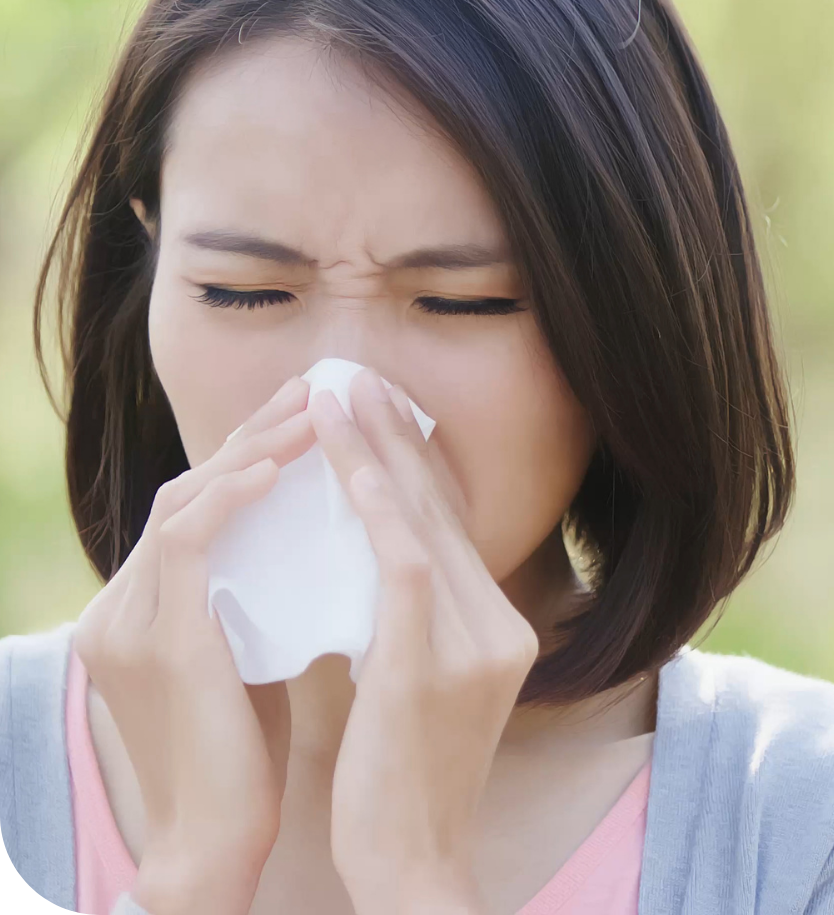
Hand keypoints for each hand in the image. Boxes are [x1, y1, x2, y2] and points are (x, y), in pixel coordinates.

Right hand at [73, 375, 315, 914]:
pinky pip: (187, 541)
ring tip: (311, 411)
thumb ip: (252, 592)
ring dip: (251, 449)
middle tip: (312, 388)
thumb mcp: (243, 649)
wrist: (214, 840)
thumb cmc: (241, 749)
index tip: (308, 415)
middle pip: (189, 487)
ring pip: (184, 500)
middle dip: (254, 432)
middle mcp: (125, 601)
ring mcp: (131, 618)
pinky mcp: (155, 639)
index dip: (250, 452)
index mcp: (149, 603)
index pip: (199, 503)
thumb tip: (314, 535)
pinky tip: (276, 467)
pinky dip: (229, 497)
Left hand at [308, 367, 539, 913]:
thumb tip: (349, 554)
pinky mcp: (437, 661)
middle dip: (396, 437)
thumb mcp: (411, 684)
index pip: (452, 527)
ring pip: (424, 521)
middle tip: (356, 377)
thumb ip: (399, 619)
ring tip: (340, 394)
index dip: (414, 463)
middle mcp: (502, 625)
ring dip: (377, 451)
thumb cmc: (397, 778)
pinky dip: (377, 501)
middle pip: (443, 509)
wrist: (411, 864)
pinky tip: (346, 457)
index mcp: (500, 628)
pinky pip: (406, 560)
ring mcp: (478, 643)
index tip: (377, 415)